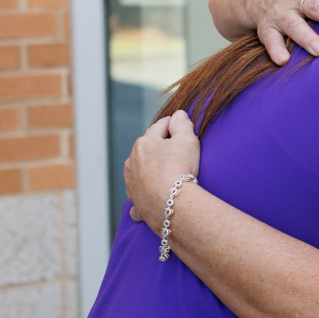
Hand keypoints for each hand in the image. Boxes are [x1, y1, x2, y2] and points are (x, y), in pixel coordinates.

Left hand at [125, 110, 201, 228]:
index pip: (159, 127)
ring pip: (138, 170)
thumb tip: (178, 114)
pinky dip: (142, 195)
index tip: (179, 123)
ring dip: (147, 169)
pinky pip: (137, 195)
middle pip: (147, 148)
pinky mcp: (135, 200)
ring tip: (162, 173)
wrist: (171, 203)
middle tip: (174, 148)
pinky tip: (148, 198)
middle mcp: (132, 161)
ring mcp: (131, 182)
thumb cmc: (180, 169)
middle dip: (158, 146)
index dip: (171, 123)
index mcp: (144, 143)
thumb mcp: (187, 140)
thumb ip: (182, 124)